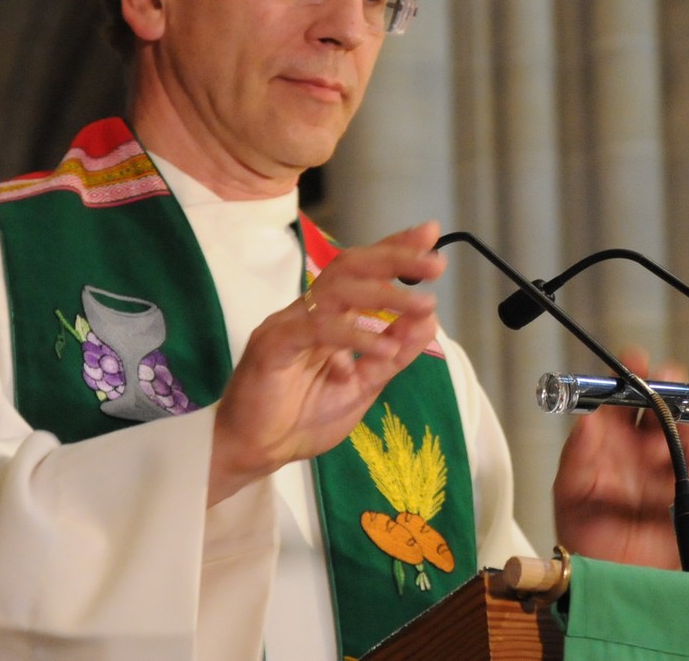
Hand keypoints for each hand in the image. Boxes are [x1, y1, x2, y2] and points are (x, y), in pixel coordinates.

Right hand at [207, 221, 445, 504]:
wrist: (253, 453)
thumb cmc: (301, 419)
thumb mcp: (362, 386)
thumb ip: (392, 354)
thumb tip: (429, 320)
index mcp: (327, 316)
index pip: (362, 271)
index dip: (394, 249)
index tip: (430, 235)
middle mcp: (307, 311)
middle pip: (350, 266)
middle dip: (395, 258)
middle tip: (434, 261)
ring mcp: (288, 324)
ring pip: (337, 290)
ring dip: (385, 294)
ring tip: (424, 305)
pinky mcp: (274, 345)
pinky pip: (318, 329)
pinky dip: (355, 335)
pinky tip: (385, 345)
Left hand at [551, 349, 688, 568]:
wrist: (610, 578)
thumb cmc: (585, 534)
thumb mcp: (571, 494)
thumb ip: (577, 458)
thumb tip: (587, 422)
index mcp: (610, 437)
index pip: (622, 394)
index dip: (632, 371)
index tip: (637, 359)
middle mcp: (641, 445)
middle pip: (664, 401)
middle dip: (671, 389)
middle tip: (669, 391)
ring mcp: (668, 465)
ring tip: (682, 438)